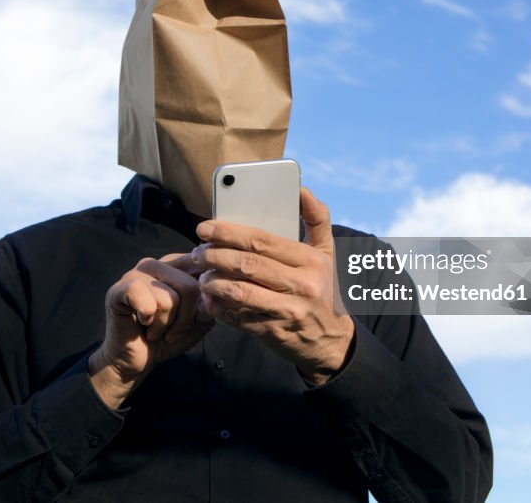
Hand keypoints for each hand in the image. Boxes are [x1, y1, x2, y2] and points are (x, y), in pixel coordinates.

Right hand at [89, 254, 212, 408]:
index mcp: (178, 266)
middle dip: (186, 319)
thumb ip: (209, 305)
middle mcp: (158, 264)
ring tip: (154, 329)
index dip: (206, 300)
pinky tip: (141, 323)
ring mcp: (136, 273)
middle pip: (191, 287)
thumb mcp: (197, 322)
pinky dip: (149, 321)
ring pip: (170, 299)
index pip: (204, 270)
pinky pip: (147, 303)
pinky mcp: (119, 289)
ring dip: (165, 325)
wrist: (135, 361)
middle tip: (171, 332)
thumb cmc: (166, 339)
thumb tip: (210, 295)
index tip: (196, 318)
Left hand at [191, 187, 354, 385]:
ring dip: (213, 282)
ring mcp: (289, 311)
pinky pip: (239, 317)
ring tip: (202, 275)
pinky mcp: (275, 333)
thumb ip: (316, 219)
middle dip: (215, 255)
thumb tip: (301, 190)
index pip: (262, 240)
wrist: (332, 340)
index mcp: (311, 260)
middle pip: (247, 264)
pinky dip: (219, 307)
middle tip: (198, 252)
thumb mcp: (327, 253)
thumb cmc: (323, 288)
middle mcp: (303, 285)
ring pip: (240, 292)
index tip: (205, 228)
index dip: (229, 232)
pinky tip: (209, 299)